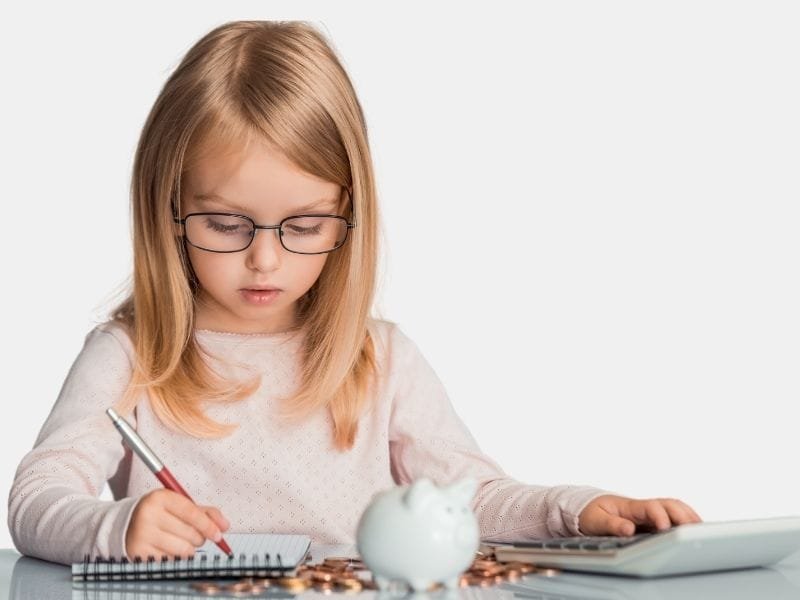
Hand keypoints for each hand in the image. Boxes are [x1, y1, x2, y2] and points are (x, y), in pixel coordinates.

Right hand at [125, 489, 229, 558]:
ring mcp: (142, 535)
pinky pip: (171, 561)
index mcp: (160, 497)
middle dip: (200, 538)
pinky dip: (177, 558)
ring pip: (183, 550)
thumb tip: (225, 526)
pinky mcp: (139, 553)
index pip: (191, 513)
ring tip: (182, 542)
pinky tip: (169, 549)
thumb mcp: (180, 505)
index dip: (208, 525)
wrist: (127, 524)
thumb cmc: (161, 513)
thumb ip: (205, 512)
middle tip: (196, 536)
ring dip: (190, 549)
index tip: (219, 534)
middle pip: (190, 533)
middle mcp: (148, 514)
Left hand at [578, 494, 700, 535]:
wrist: (588, 507)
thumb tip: (628, 529)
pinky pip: (674, 515)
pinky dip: (687, 520)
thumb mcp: (596, 520)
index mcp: (629, 506)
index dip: (659, 516)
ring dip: (689, 516)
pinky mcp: (653, 519)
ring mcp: (649, 512)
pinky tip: (696, 530)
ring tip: (702, 530)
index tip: (664, 528)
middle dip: (682, 515)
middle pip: (669, 504)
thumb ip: (612, 525)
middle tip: (693, 529)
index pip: (650, 507)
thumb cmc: (592, 513)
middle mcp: (642, 507)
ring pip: (675, 508)